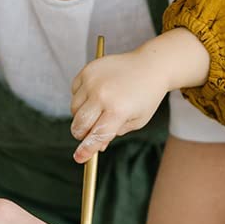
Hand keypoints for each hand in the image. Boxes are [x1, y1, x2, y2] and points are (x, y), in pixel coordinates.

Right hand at [70, 30, 209, 162]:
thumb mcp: (137, 120)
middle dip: (81, 134)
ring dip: (81, 116)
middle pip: (79, 124)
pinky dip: (81, 98)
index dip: (86, 149)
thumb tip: (95, 144)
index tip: (79, 158)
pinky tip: (96, 95)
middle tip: (89, 134)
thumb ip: (115, 133)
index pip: (96, 136)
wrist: (150, 66)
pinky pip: (74, 92)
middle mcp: (103, 95)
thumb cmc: (146, 96)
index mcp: (118, 110)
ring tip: (98, 110)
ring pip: (74, 109)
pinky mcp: (87, 71)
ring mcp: (93, 81)